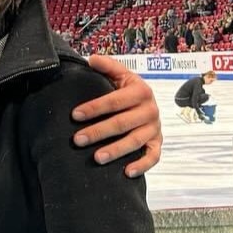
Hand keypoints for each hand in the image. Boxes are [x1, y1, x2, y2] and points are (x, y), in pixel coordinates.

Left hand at [72, 54, 162, 177]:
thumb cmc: (127, 89)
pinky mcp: (157, 143)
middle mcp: (150, 110)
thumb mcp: (121, 74)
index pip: (115, 101)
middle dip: (99, 132)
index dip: (94, 108)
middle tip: (78, 140)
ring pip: (135, 142)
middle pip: (122, 123)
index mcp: (140, 91)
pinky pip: (153, 157)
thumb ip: (107, 66)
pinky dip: (142, 165)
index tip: (74, 115)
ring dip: (116, 150)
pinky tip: (126, 172)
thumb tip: (91, 59)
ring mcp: (155, 129)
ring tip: (96, 158)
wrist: (148, 103)